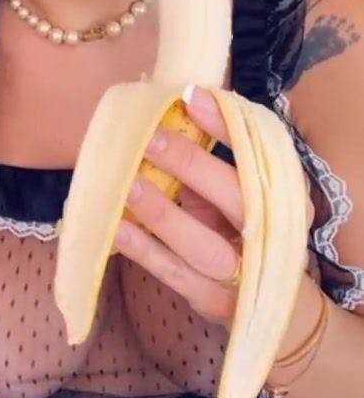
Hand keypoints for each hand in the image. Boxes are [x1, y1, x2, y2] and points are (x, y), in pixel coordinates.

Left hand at [113, 87, 313, 329]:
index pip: (256, 154)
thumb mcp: (237, 194)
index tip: (190, 95)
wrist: (278, 302)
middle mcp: (271, 232)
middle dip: (192, 166)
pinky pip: (175, 273)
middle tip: (151, 138)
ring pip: (202, 244)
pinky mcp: (214, 299)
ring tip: (127, 184)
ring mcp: (243, 272)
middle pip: (236, 199)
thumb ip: (209, 164)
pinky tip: (116, 228)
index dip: (225, 125)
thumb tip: (164, 114)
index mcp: (281, 195)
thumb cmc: (244, 230)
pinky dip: (144, 251)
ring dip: (162, 213)